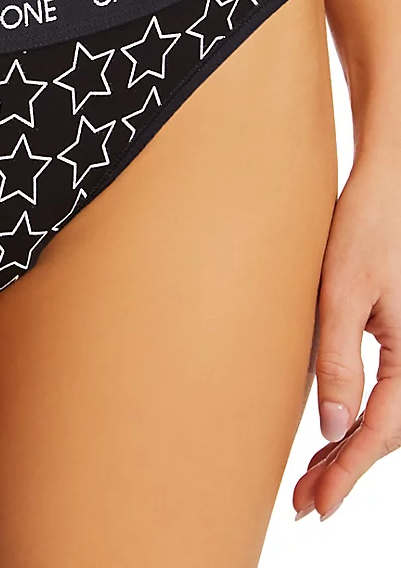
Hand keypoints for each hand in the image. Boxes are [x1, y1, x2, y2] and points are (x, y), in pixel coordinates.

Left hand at [293, 149, 400, 520]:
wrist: (386, 188)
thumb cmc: (366, 230)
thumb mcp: (343, 295)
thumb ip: (339, 361)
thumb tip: (335, 428)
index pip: (382, 431)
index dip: (347, 472)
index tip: (317, 504)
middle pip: (388, 433)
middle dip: (346, 470)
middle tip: (305, 503)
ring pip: (388, 417)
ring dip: (351, 450)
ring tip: (311, 480)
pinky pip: (387, 393)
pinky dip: (358, 419)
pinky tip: (333, 434)